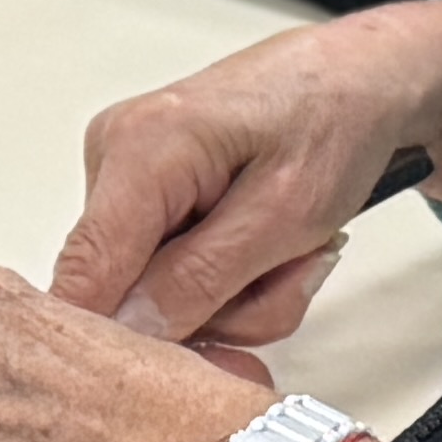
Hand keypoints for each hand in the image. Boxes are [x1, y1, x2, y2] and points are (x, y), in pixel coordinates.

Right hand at [48, 0, 441, 352]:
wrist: (358, 80)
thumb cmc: (333, 120)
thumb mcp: (284, 215)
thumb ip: (200, 279)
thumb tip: (130, 330)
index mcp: (138, 148)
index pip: (84, 276)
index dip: (131, 339)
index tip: (203, 361)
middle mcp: (113, 156)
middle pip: (125, 295)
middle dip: (218, 312)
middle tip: (292, 277)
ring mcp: (125, 175)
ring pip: (154, 294)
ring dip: (237, 299)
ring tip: (293, 253)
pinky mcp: (145, 194)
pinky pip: (169, 273)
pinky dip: (228, 280)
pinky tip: (268, 248)